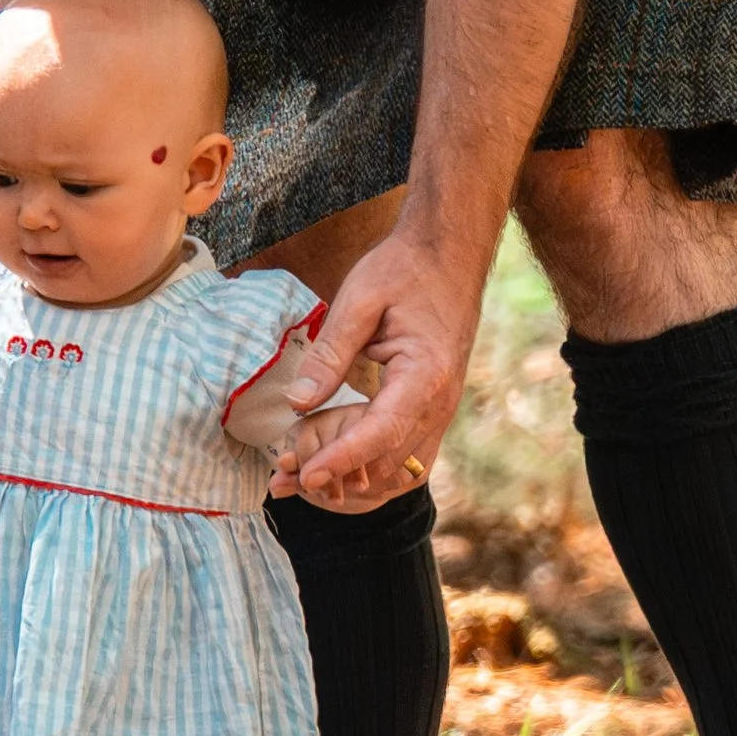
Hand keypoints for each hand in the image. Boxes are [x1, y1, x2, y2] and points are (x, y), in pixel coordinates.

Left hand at [280, 230, 482, 511]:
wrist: (450, 255)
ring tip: (303, 479)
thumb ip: (330, 353)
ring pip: (403, 470)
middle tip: (286, 479)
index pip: (381, 432)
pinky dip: (374, 469)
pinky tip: (340, 467)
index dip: (342, 459)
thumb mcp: (360, 299)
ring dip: (356, 480)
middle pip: (390, 462)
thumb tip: (298, 402)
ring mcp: (442, 411)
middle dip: (339, 478)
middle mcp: (441, 403)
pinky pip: (410, 456)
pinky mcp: (434, 410)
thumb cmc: (406, 270)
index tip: (306, 476)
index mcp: (426, 374)